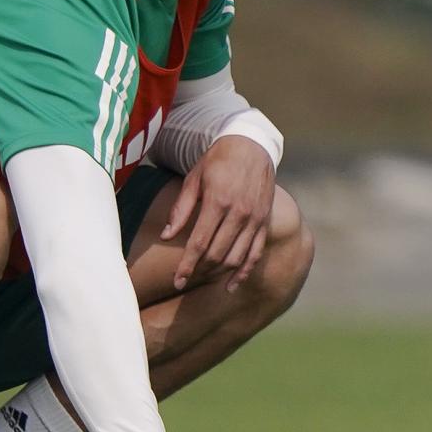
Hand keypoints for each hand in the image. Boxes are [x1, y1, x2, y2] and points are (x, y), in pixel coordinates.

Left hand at [160, 135, 274, 292]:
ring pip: (237, 257)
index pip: (199, 243)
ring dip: (219, 274)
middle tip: (185, 281)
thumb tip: (166, 236)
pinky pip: (255, 253)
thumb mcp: (194, 179)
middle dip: (199, 271)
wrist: (251, 146)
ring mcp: (255, 219)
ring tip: (202, 281)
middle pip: (217, 254)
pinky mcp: (265, 222)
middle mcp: (239, 213)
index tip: (177, 281)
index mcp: (218, 201)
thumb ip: (181, 209)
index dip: (186, 265)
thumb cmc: (218, 161)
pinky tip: (232, 285)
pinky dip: (244, 272)